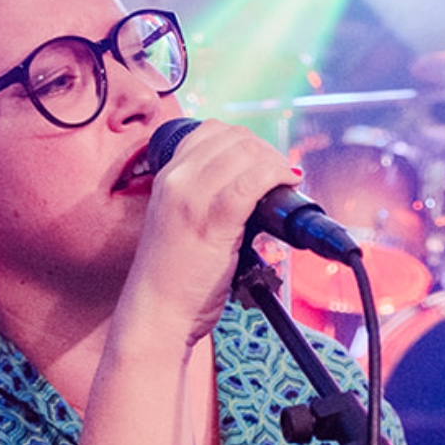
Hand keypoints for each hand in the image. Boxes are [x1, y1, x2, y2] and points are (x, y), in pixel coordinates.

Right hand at [130, 119, 295, 345]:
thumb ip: (205, 198)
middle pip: (234, 138)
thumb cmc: (173, 276)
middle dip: (266, 151)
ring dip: (276, 162)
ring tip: (287, 182)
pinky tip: (288, 185)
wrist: (156, 313)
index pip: (212, 132)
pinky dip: (277, 176)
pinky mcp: (213, 221)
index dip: (247, 142)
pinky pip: (254, 182)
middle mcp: (176, 179)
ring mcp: (192, 198)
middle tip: (282, 174)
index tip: (264, 162)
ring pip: (246, 154)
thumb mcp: (180, 222)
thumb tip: (249, 186)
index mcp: (167, 176)